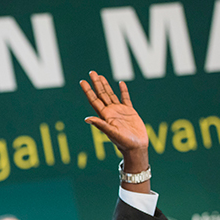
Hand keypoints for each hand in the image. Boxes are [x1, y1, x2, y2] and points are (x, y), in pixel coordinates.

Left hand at [80, 71, 150, 191]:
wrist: (136, 147)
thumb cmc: (123, 142)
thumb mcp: (111, 133)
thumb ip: (100, 125)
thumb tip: (86, 119)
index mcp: (105, 115)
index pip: (94, 100)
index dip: (88, 91)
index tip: (82, 81)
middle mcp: (111, 112)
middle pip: (101, 94)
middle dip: (96, 83)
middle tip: (91, 72)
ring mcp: (120, 111)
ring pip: (111, 95)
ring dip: (106, 85)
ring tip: (100, 76)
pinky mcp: (130, 111)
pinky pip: (125, 98)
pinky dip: (123, 90)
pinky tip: (120, 83)